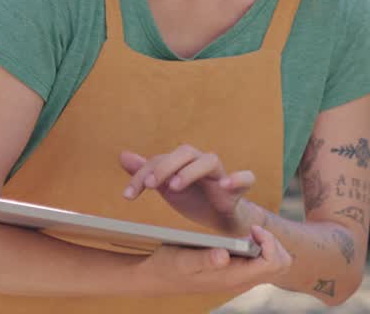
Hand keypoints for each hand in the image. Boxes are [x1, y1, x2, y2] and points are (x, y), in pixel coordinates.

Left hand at [120, 145, 255, 232]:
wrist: (222, 218)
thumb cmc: (195, 198)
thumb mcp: (167, 186)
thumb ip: (148, 171)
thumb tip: (123, 156)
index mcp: (183, 163)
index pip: (160, 159)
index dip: (142, 174)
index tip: (128, 195)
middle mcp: (201, 164)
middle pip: (186, 152)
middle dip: (165, 166)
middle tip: (150, 184)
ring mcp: (221, 175)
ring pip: (210, 161)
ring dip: (191, 171)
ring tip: (175, 187)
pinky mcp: (237, 190)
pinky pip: (246, 178)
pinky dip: (237, 178)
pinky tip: (225, 185)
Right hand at [136, 224, 291, 295]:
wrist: (157, 278)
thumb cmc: (169, 266)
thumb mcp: (183, 260)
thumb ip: (204, 259)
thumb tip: (224, 256)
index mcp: (233, 278)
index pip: (272, 263)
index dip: (269, 242)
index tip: (251, 228)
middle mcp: (241, 281)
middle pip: (282, 265)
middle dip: (274, 244)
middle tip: (253, 230)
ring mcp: (240, 278)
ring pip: (275, 264)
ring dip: (268, 245)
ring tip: (249, 232)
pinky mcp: (236, 273)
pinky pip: (262, 263)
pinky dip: (260, 248)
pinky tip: (243, 238)